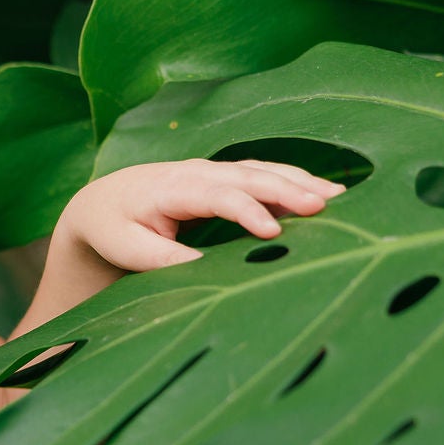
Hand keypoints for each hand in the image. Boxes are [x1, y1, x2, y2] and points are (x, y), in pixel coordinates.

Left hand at [54, 158, 345, 273]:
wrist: (103, 202)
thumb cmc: (115, 228)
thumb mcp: (130, 249)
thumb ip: (164, 259)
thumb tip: (206, 274)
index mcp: (171, 188)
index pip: (216, 196)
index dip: (246, 211)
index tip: (273, 231)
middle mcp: (197, 171)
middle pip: (248, 176)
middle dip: (286, 189)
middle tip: (324, 206)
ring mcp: (214, 170)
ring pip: (262, 171)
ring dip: (299, 182)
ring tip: (339, 198)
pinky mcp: (225, 177)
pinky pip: (264, 176)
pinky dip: (294, 182)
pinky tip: (324, 196)